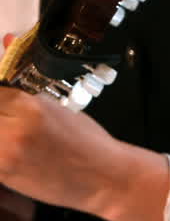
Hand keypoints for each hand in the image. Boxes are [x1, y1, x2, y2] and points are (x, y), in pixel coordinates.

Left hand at [0, 35, 168, 220]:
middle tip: (9, 117)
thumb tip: (6, 41)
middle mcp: (14, 127)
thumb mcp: (59, 106)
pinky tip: (13, 152)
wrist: (108, 179)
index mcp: (29, 105)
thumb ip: (24, 81)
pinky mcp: (5, 173)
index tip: (5, 98)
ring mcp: (7, 153)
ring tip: (11, 134)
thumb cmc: (89, 142)